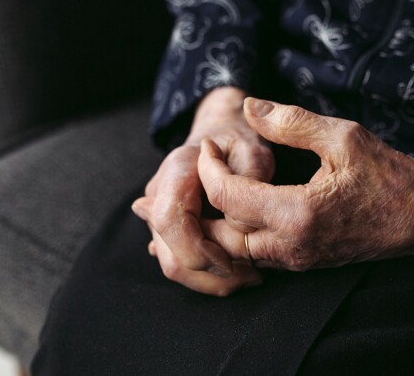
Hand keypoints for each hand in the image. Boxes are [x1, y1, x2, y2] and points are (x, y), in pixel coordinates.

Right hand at [131, 87, 271, 295]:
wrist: (221, 134)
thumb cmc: (241, 142)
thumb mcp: (254, 152)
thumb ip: (247, 185)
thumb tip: (238, 229)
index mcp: (177, 172)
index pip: (169, 220)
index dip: (199, 248)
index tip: (234, 260)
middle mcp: (159, 196)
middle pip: (170, 255)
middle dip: (210, 276)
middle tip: (254, 277)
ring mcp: (158, 216)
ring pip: (174, 266)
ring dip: (212, 281)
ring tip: (251, 276)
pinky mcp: (169, 231)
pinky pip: (182, 263)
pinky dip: (209, 276)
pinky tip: (239, 272)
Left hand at [198, 98, 413, 271]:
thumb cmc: (391, 175)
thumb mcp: (343, 136)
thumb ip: (290, 120)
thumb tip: (248, 108)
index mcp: (297, 214)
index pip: (226, 195)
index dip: (207, 168)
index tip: (206, 145)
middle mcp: (292, 246)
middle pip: (219, 235)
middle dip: (198, 207)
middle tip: (189, 176)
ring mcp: (299, 260)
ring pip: (236, 251)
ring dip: (216, 225)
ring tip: (204, 194)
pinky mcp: (307, 263)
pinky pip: (257, 256)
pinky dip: (237, 236)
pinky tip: (236, 211)